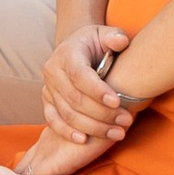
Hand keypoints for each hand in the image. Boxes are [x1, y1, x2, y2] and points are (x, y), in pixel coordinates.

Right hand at [34, 23, 134, 161]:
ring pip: (67, 114)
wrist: (75, 50)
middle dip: (102, 114)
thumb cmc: (94, 44)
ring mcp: (48, 89)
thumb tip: (121, 41)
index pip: (79, 75)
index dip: (97, 91)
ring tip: (117, 133)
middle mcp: (53, 71)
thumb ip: (114, 36)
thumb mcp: (104, 34)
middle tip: (126, 121)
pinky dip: (67, 132)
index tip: (117, 102)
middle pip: (75, 99)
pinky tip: (85, 140)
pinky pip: (54, 121)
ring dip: (93, 127)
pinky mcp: (47, 103)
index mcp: (67, 54)